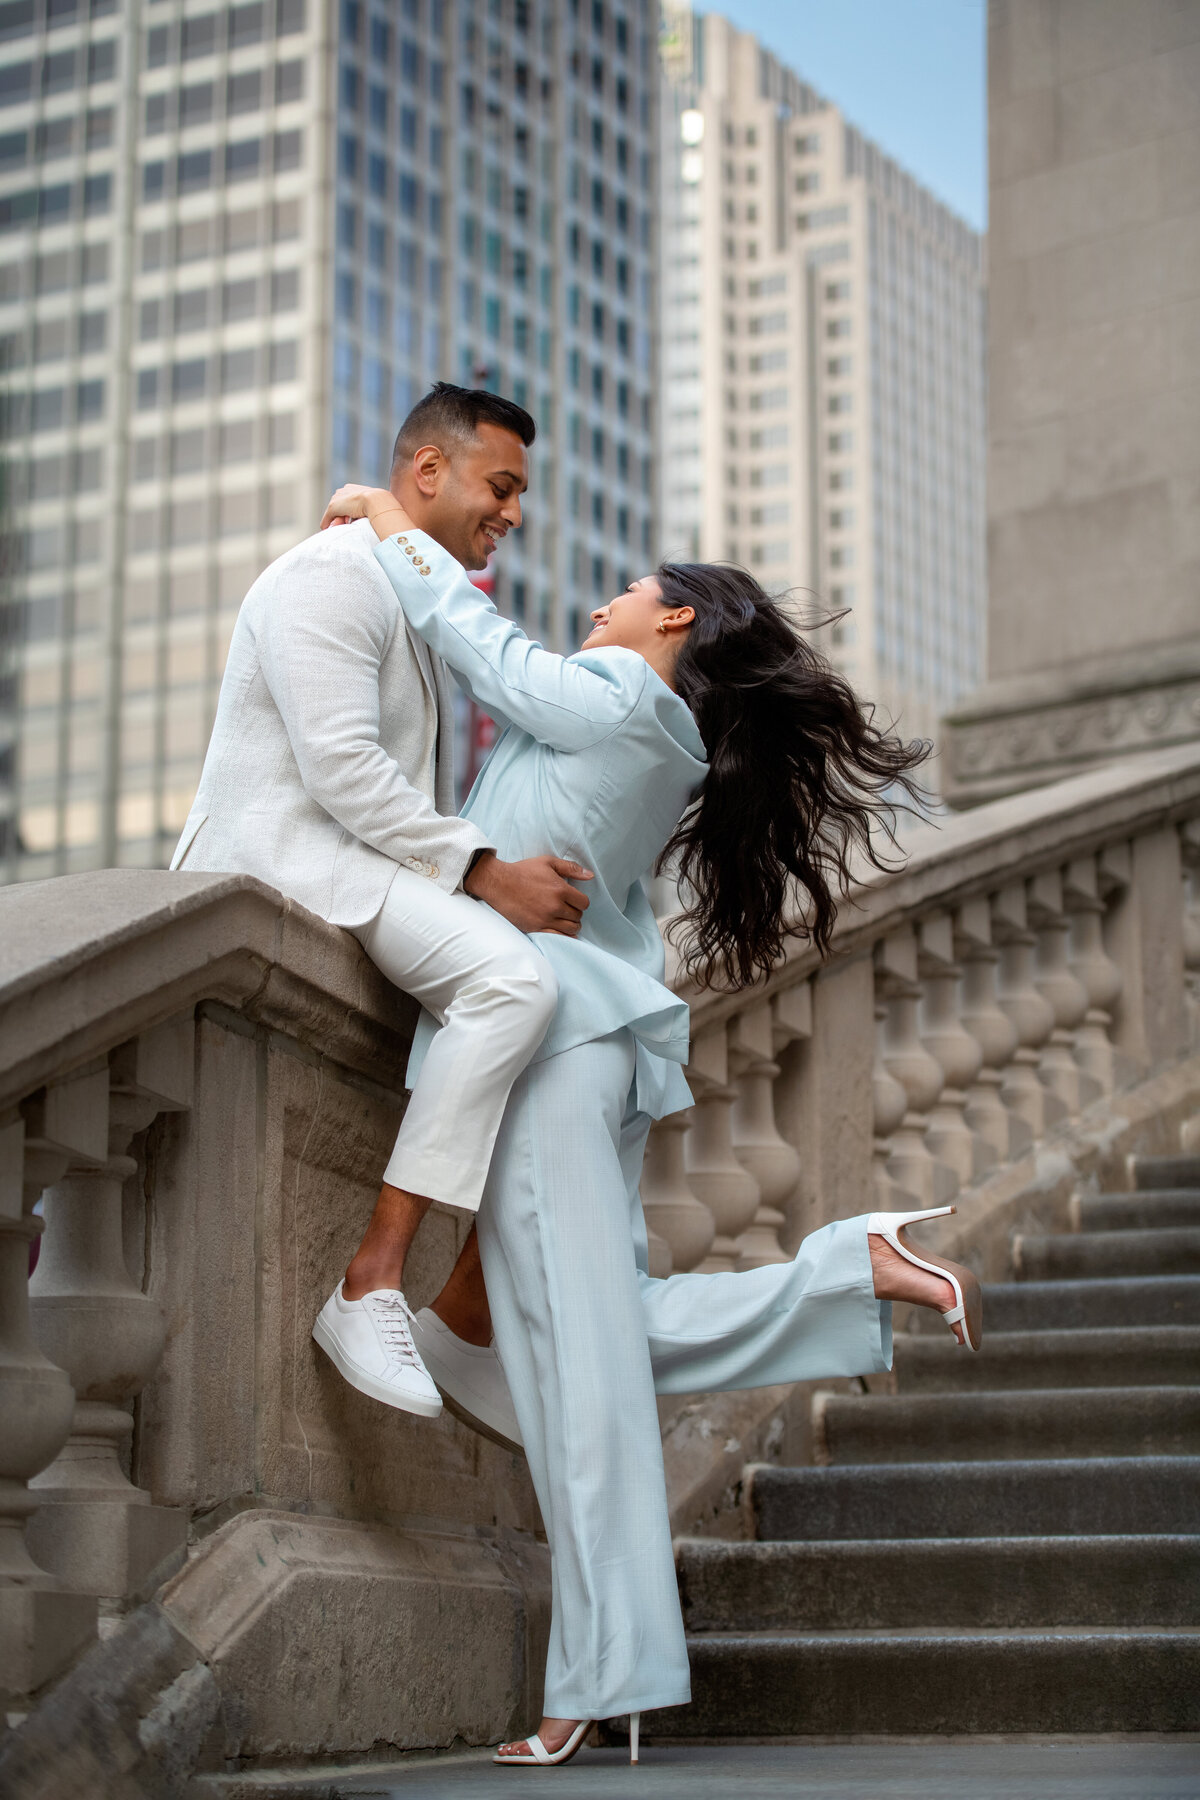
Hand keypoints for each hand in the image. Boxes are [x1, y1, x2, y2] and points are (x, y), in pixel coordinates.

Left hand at [321, 485, 414, 539]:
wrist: (378, 502)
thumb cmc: (384, 506)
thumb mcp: (378, 508)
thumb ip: (373, 512)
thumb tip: (374, 523)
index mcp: (356, 489)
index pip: (348, 502)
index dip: (350, 514)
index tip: (355, 521)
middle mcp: (345, 490)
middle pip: (339, 507)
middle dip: (342, 518)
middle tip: (350, 525)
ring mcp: (339, 498)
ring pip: (334, 514)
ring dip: (337, 522)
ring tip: (347, 527)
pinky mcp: (334, 506)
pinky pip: (327, 519)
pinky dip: (328, 525)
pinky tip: (329, 531)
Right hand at [465, 852, 593, 935]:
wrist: (498, 883)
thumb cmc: (523, 871)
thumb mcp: (547, 862)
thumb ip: (570, 868)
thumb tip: (590, 875)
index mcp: (560, 889)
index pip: (584, 903)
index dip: (580, 902)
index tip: (573, 901)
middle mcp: (555, 906)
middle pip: (578, 917)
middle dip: (575, 913)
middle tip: (567, 910)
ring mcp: (545, 919)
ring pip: (571, 929)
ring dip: (571, 925)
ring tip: (564, 920)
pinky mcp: (535, 928)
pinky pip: (558, 938)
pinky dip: (563, 937)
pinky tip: (561, 932)